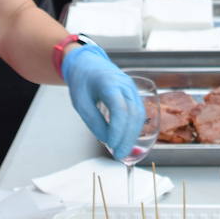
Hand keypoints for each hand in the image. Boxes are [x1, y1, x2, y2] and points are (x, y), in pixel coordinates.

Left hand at [61, 43, 142, 158]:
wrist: (87, 63)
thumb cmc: (82, 80)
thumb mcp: (80, 102)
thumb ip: (93, 121)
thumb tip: (106, 139)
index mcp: (109, 83)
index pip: (120, 109)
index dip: (118, 130)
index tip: (112, 145)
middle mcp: (125, 85)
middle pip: (133, 114)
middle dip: (128, 137)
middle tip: (120, 155)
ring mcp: (132, 88)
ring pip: (139, 114)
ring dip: (133, 135)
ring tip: (123, 150)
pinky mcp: (133, 94)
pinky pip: (138, 112)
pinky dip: (134, 128)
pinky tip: (127, 139)